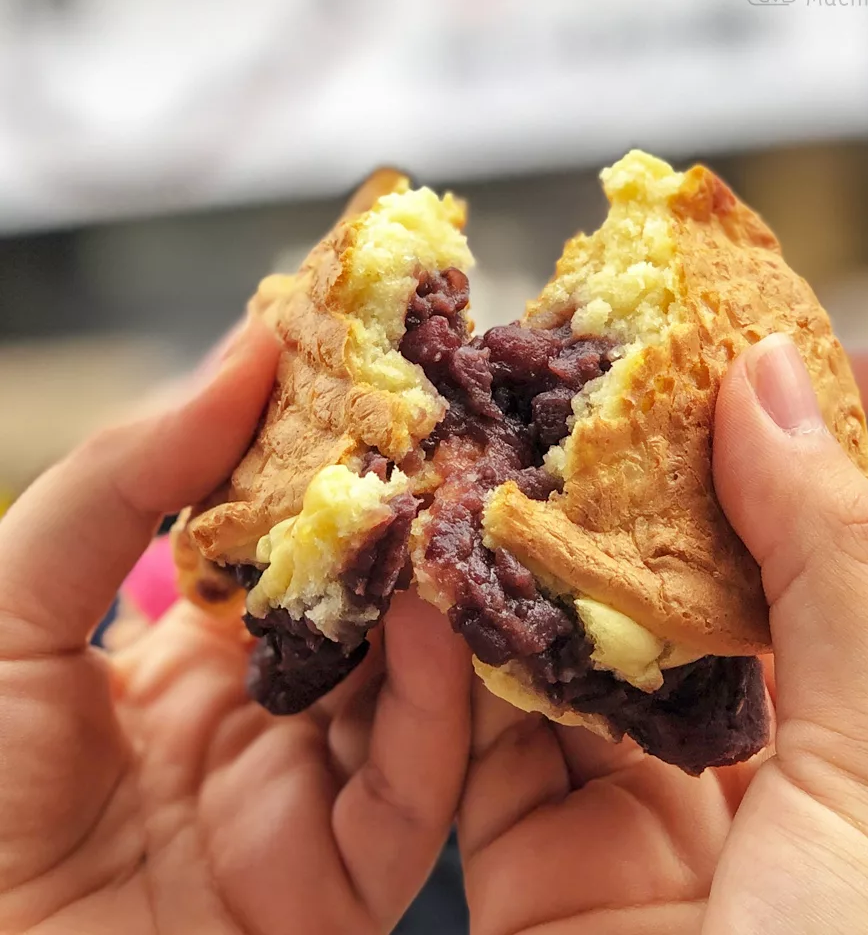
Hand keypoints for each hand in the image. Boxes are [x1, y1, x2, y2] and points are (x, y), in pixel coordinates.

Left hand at [0, 319, 470, 934]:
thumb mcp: (10, 604)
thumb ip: (121, 479)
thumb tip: (247, 352)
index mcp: (201, 646)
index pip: (298, 538)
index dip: (335, 460)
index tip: (379, 373)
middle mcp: (273, 709)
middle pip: (370, 608)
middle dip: (411, 525)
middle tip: (457, 431)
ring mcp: (312, 791)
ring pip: (412, 692)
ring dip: (441, 604)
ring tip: (460, 512)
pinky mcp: (342, 879)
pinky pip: (409, 791)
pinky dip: (431, 707)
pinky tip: (430, 625)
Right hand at [457, 334, 867, 934]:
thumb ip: (829, 569)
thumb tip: (772, 377)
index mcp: (826, 746)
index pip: (765, 565)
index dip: (715, 463)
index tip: (656, 359)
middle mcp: (720, 776)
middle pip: (642, 610)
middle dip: (587, 512)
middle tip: (534, 402)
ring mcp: (613, 820)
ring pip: (546, 665)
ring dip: (503, 580)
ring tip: (463, 472)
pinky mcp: (519, 862)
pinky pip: (476, 740)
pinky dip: (449, 667)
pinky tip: (426, 587)